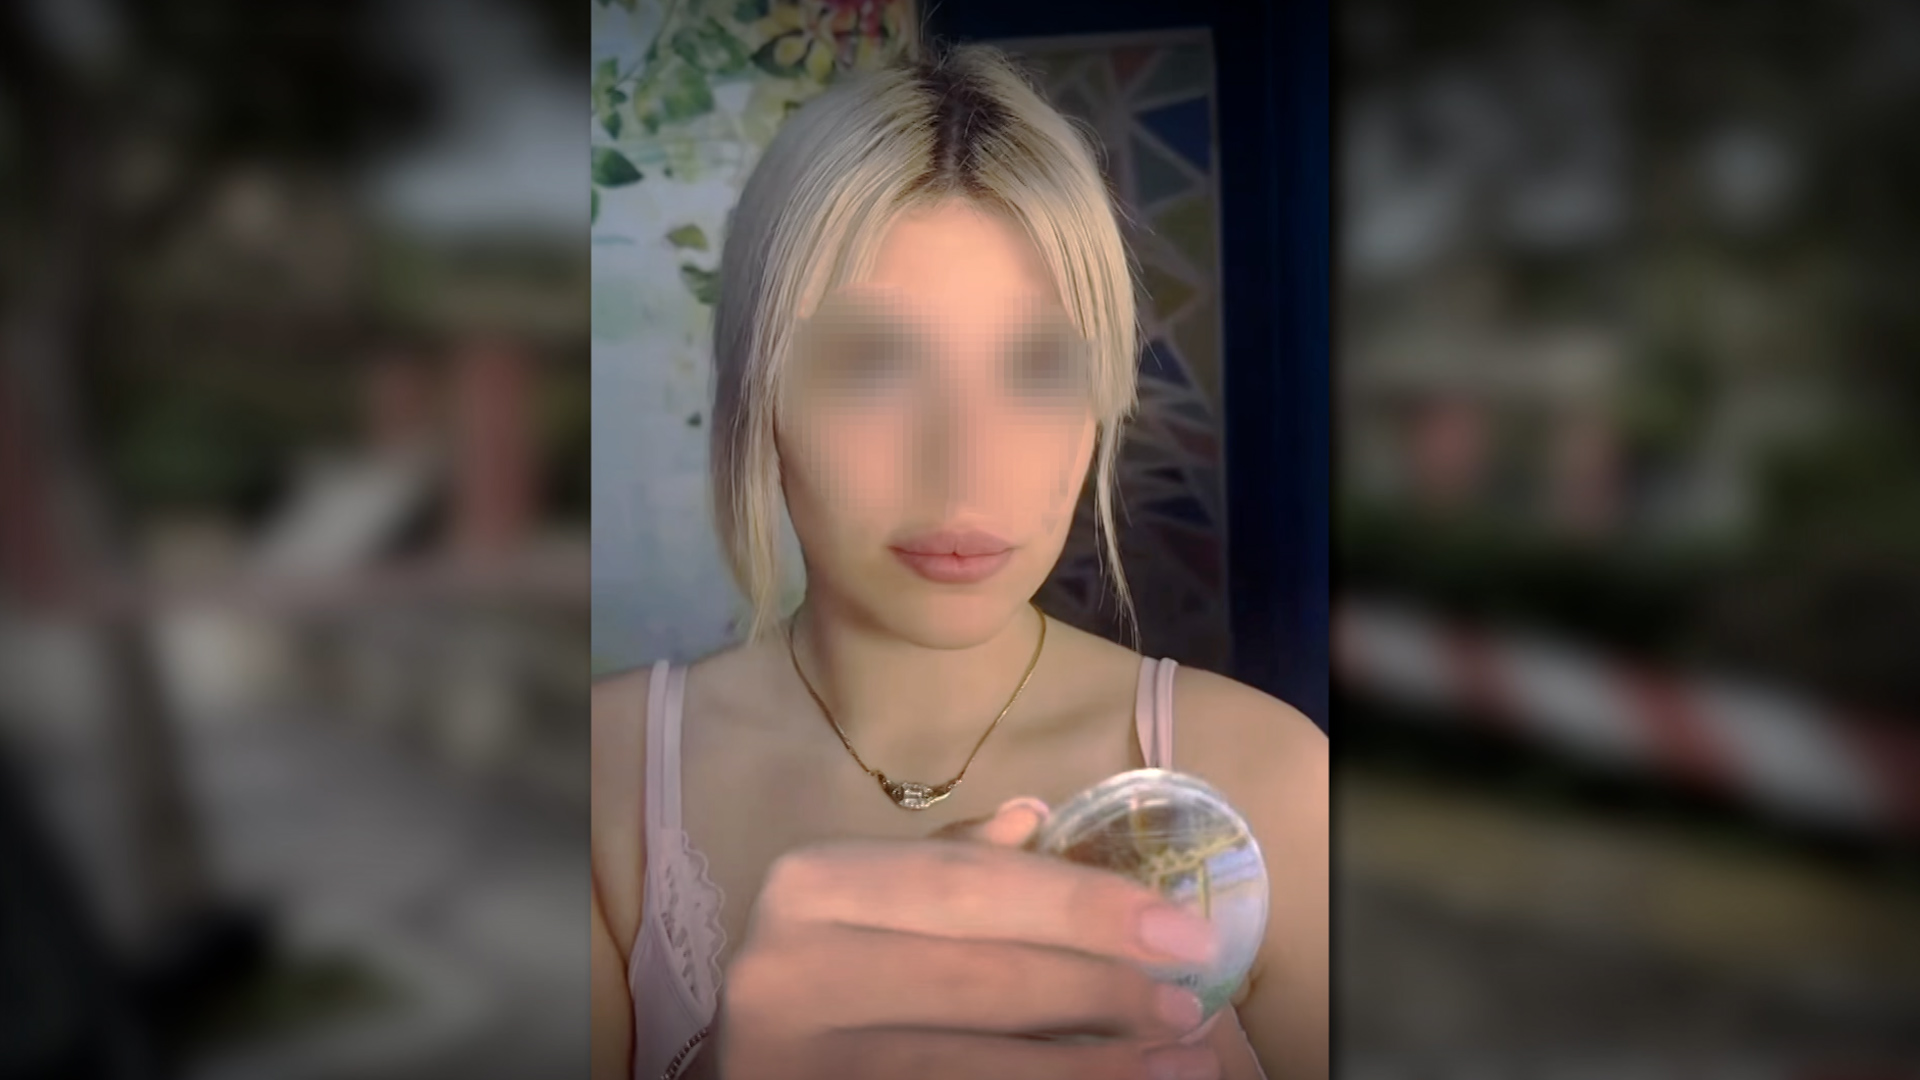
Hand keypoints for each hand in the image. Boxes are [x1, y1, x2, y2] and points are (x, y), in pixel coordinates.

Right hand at [706, 798, 1222, 1079]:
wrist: (748, 1073)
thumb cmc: (821, 980)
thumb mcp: (863, 905)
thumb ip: (945, 867)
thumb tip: (1038, 812)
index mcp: (809, 885)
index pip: (969, 888)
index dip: (1084, 907)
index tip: (1181, 930)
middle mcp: (787, 969)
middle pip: (978, 978)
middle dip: (1099, 991)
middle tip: (1191, 1004)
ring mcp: (797, 1059)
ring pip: (972, 1066)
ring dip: (1093, 1068)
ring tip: (1181, 1063)